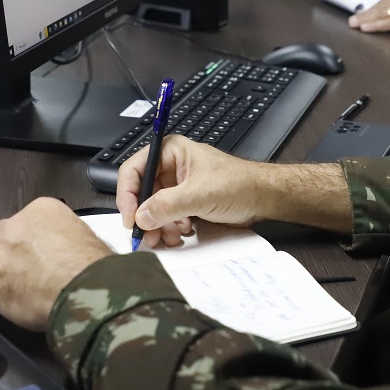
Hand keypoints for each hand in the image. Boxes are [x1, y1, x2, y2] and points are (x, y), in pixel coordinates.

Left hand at [0, 197, 112, 330]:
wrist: (84, 290)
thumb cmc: (92, 267)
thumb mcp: (85, 236)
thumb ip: (65, 237)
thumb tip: (66, 249)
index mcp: (41, 210)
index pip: (24, 220)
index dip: (26, 237)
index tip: (32, 248)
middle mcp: (15, 227)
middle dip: (5, 248)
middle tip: (17, 265)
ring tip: (2, 281)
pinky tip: (1, 298)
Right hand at [116, 136, 263, 249]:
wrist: (262, 198)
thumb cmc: (239, 183)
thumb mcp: (200, 194)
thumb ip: (168, 204)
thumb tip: (142, 216)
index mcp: (170, 152)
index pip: (134, 170)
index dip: (128, 195)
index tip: (130, 218)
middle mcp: (170, 167)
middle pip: (141, 193)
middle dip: (144, 216)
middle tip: (146, 236)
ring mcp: (177, 186)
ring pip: (152, 208)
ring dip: (157, 226)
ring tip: (167, 237)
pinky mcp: (184, 202)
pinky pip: (165, 217)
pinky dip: (168, 228)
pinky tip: (180, 234)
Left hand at [348, 0, 389, 37]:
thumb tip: (386, 17)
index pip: (384, 1)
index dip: (371, 9)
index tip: (361, 14)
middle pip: (380, 6)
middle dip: (365, 14)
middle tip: (352, 20)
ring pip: (382, 13)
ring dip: (366, 19)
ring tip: (355, 24)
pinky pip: (389, 22)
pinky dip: (376, 25)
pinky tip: (366, 28)